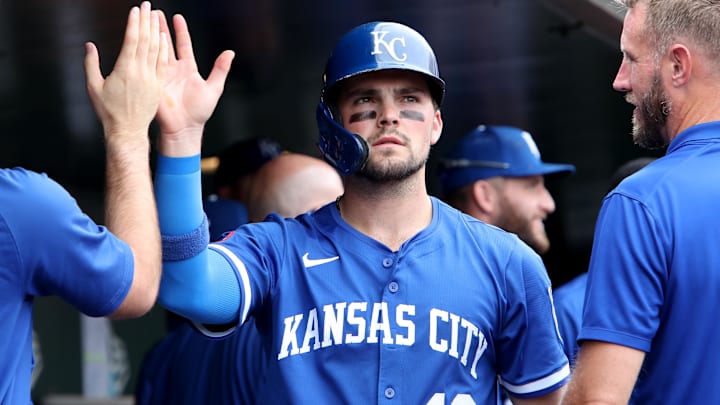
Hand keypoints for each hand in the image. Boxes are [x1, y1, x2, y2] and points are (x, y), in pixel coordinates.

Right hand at [84, 1, 167, 143]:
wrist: (127, 131)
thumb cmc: (108, 111)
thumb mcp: (93, 87)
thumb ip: (91, 64)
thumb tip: (89, 45)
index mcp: (124, 69)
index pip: (132, 39)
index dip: (134, 23)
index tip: (136, 10)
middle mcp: (140, 71)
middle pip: (146, 40)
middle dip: (146, 21)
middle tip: (148, 5)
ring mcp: (151, 78)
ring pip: (156, 49)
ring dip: (156, 30)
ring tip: (156, 15)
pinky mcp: (158, 86)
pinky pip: (162, 63)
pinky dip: (163, 49)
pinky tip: (163, 38)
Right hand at [155, 12, 234, 155]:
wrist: (185, 128)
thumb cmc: (199, 112)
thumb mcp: (214, 88)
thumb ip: (221, 69)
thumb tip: (230, 53)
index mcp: (188, 69)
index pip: (183, 45)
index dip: (180, 31)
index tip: (177, 17)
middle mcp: (174, 69)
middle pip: (166, 43)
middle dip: (160, 27)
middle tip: (155, 12)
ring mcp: (162, 74)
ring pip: (155, 49)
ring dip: (151, 34)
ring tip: (147, 19)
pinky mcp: (153, 82)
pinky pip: (149, 63)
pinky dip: (146, 50)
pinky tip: (142, 38)